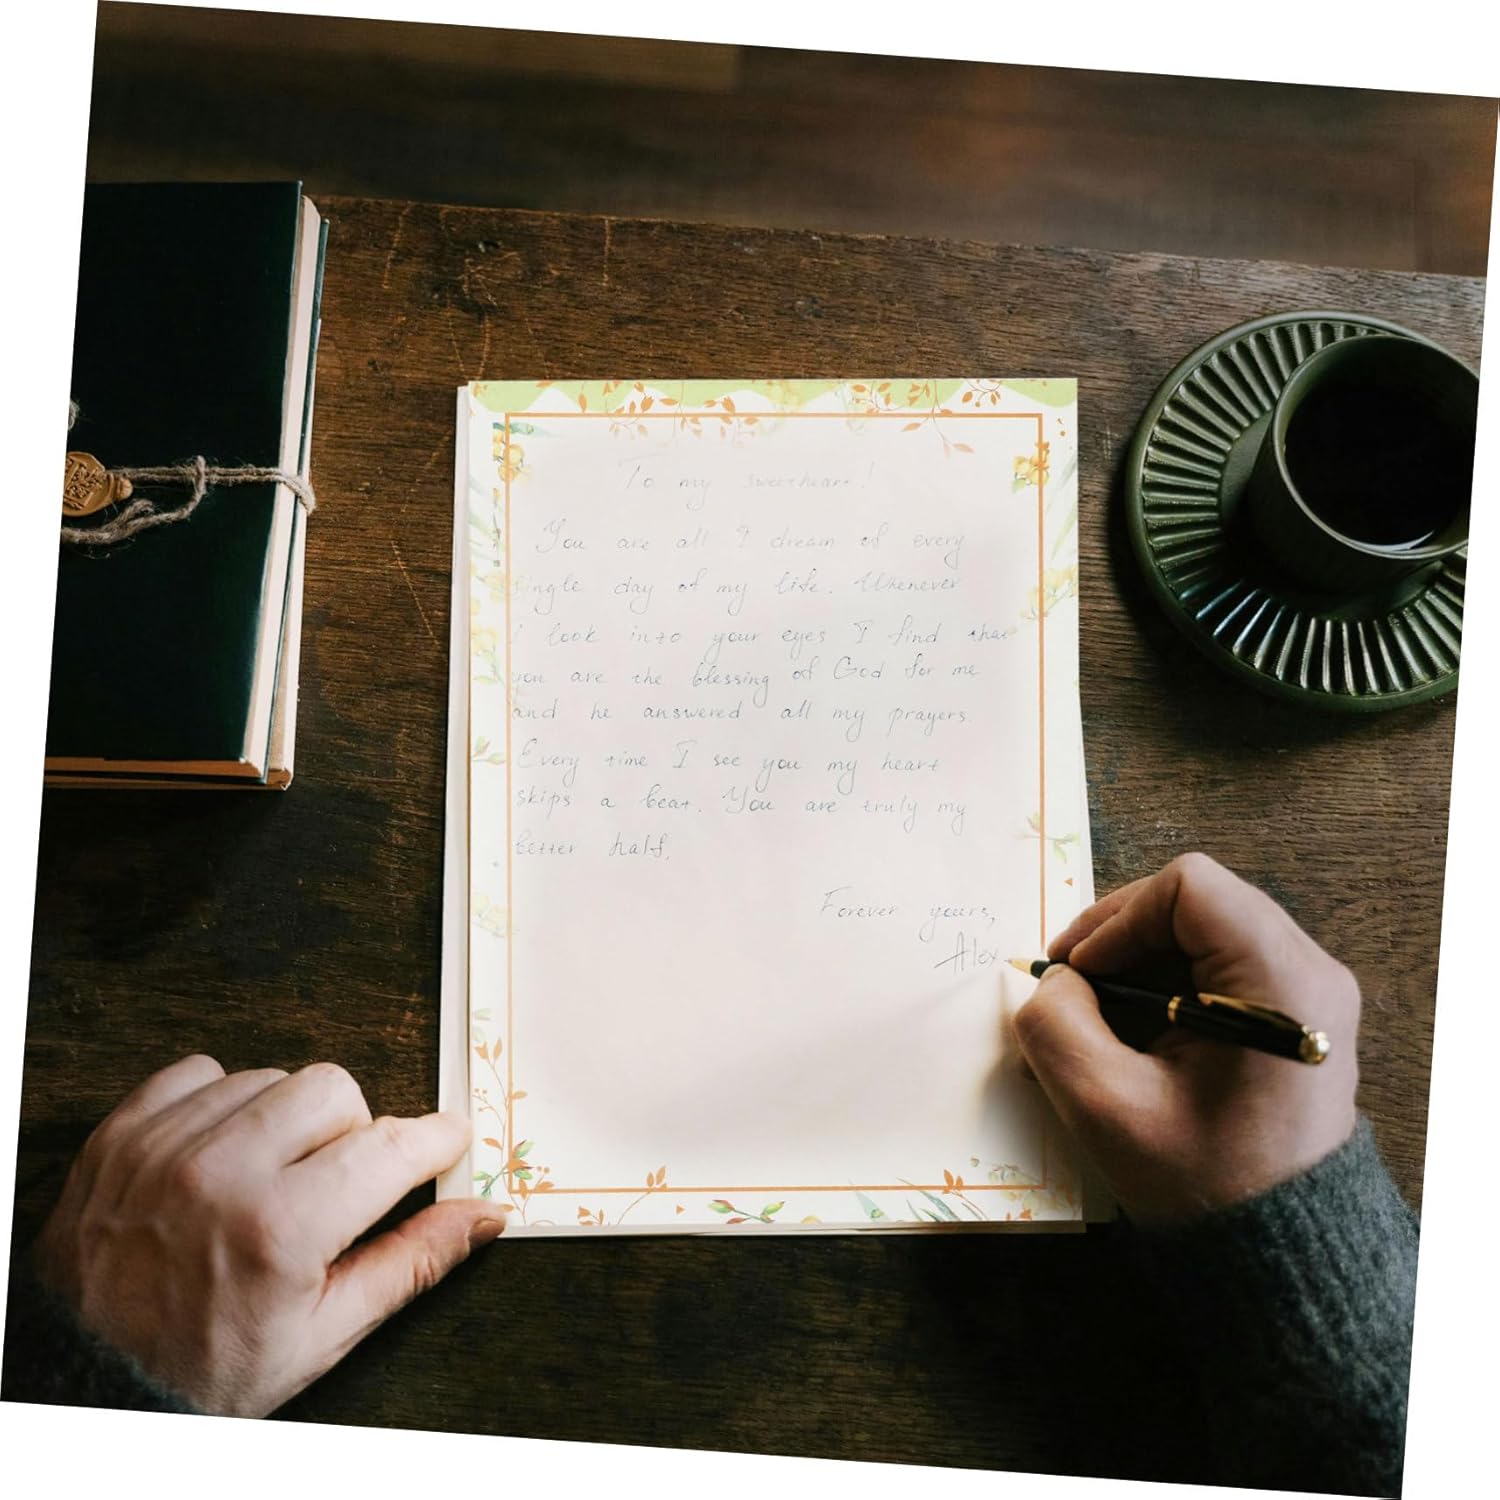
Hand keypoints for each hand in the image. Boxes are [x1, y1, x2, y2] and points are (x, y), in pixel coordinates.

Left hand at [34, 1055, 505, 1415]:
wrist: (85, 1389)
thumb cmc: (205, 1371)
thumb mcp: (324, 1335)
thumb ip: (411, 1263)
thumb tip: (484, 1215)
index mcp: (280, 1230)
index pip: (391, 1146)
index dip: (434, 1140)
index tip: (446, 1140)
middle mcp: (221, 1174)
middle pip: (334, 1088)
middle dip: (353, 1132)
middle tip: (334, 1184)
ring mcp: (164, 1147)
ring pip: (271, 1076)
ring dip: (286, 1120)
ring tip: (269, 1177)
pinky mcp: (121, 1134)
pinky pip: (200, 1071)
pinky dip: (222, 1104)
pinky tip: (221, 1156)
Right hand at [1012, 852, 1359, 1224]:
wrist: (1282, 1253)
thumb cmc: (1202, 1182)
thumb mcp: (1106, 1106)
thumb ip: (1057, 1026)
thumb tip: (1057, 982)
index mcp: (1281, 983)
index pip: (1188, 887)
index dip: (1117, 917)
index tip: (1079, 972)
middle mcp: (1309, 972)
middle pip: (1196, 901)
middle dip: (1119, 936)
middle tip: (1069, 985)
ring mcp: (1309, 992)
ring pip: (1203, 929)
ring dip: (1138, 961)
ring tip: (1095, 1016)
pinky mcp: (1295, 1014)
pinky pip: (1220, 963)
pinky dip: (1165, 982)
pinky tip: (1134, 1031)